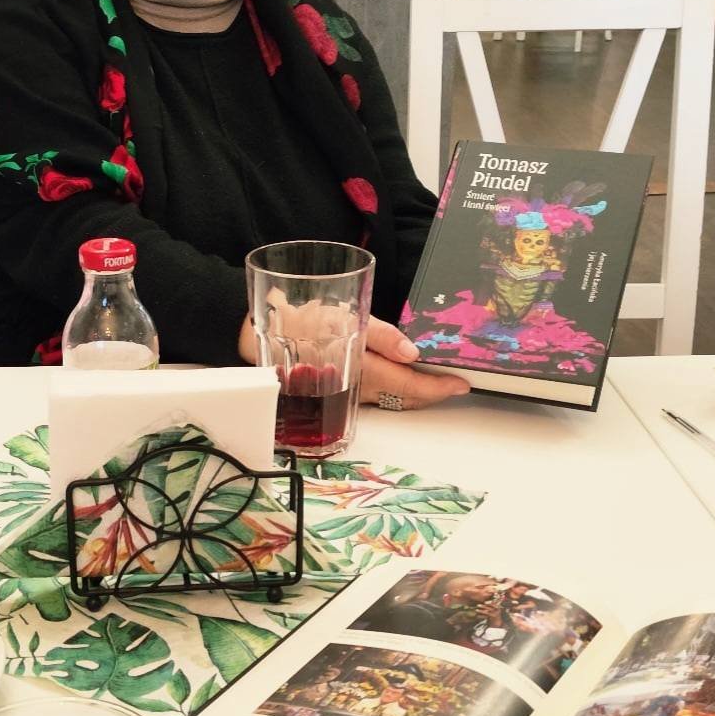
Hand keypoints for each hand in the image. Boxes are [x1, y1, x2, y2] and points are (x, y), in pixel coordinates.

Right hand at [236, 313, 466, 410]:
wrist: (253, 335)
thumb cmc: (299, 320)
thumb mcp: (342, 317)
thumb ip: (380, 335)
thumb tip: (414, 353)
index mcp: (362, 370)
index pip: (408, 387)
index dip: (437, 387)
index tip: (461, 384)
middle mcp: (356, 387)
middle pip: (402, 398)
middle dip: (430, 393)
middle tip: (455, 384)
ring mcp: (345, 390)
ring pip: (388, 398)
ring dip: (413, 393)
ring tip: (434, 381)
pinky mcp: (334, 386)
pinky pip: (372, 393)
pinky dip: (392, 388)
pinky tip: (399, 378)